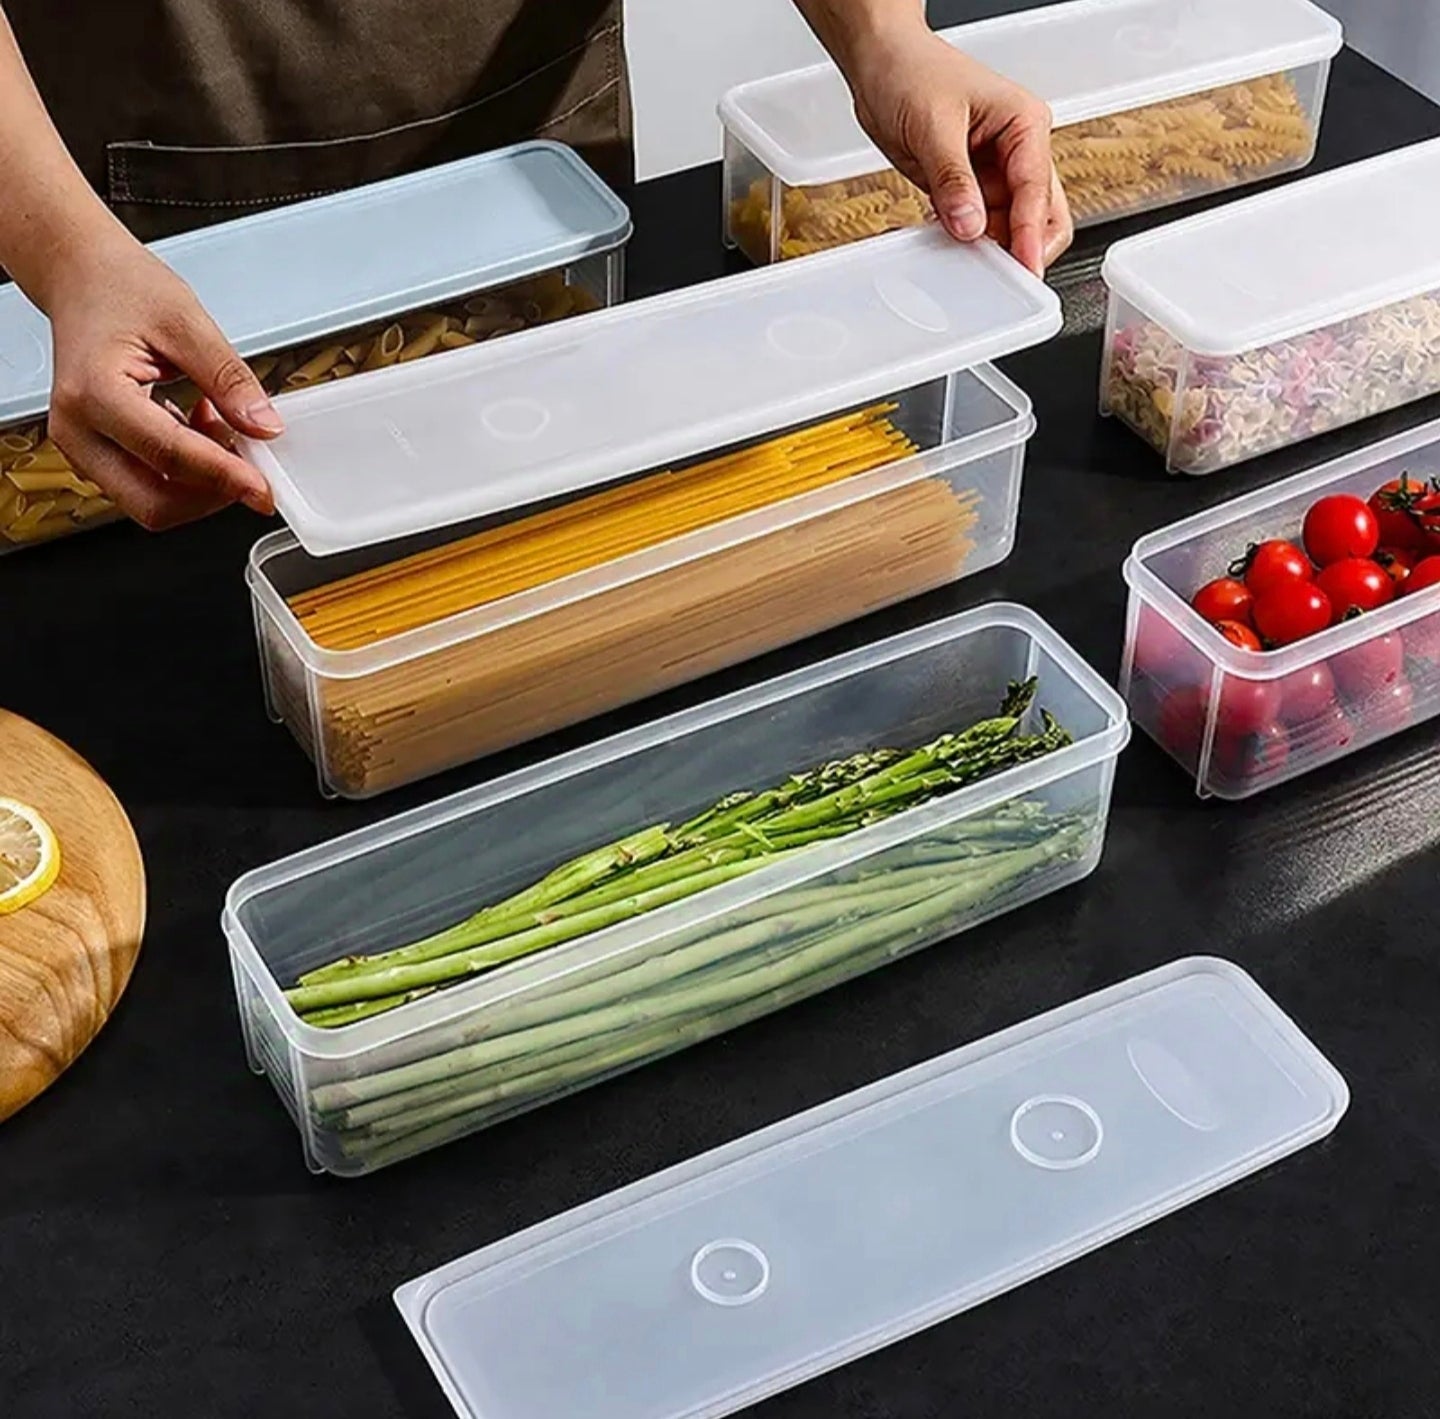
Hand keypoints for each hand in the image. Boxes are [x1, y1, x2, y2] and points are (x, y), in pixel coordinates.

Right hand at [42, 231, 281, 530]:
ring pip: (150, 503)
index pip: (169, 457)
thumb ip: (229, 379)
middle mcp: (77, 429)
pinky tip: (197, 429)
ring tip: (216, 426)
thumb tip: (264, 426)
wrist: (81, 277)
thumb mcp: (187, 322)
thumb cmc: (120, 288)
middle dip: (210, 494)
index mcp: (94, 392)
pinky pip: (145, 486)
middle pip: (153, 503)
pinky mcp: (94, 452)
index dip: (224, 478)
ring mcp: (81, 446)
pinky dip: (184, 473)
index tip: (263, 490)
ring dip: (198, 483)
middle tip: (247, 458)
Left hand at [845, 24, 1071, 273]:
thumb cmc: (911, 71)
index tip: (1024, 270)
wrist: (880, 63)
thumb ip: (953, 179)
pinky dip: (965, 242)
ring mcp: (995, 173)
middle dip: (1023, 248)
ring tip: (964, 264)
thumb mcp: (932, 125)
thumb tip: (970, 225)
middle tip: (1000, 280)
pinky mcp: (969, 188)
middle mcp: (1017, 150)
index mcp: (1025, 124)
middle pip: (1041, 216)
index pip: (1037, 190)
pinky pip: (978, 227)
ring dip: (990, 250)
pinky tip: (946, 246)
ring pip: (1009, 228)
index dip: (1030, 235)